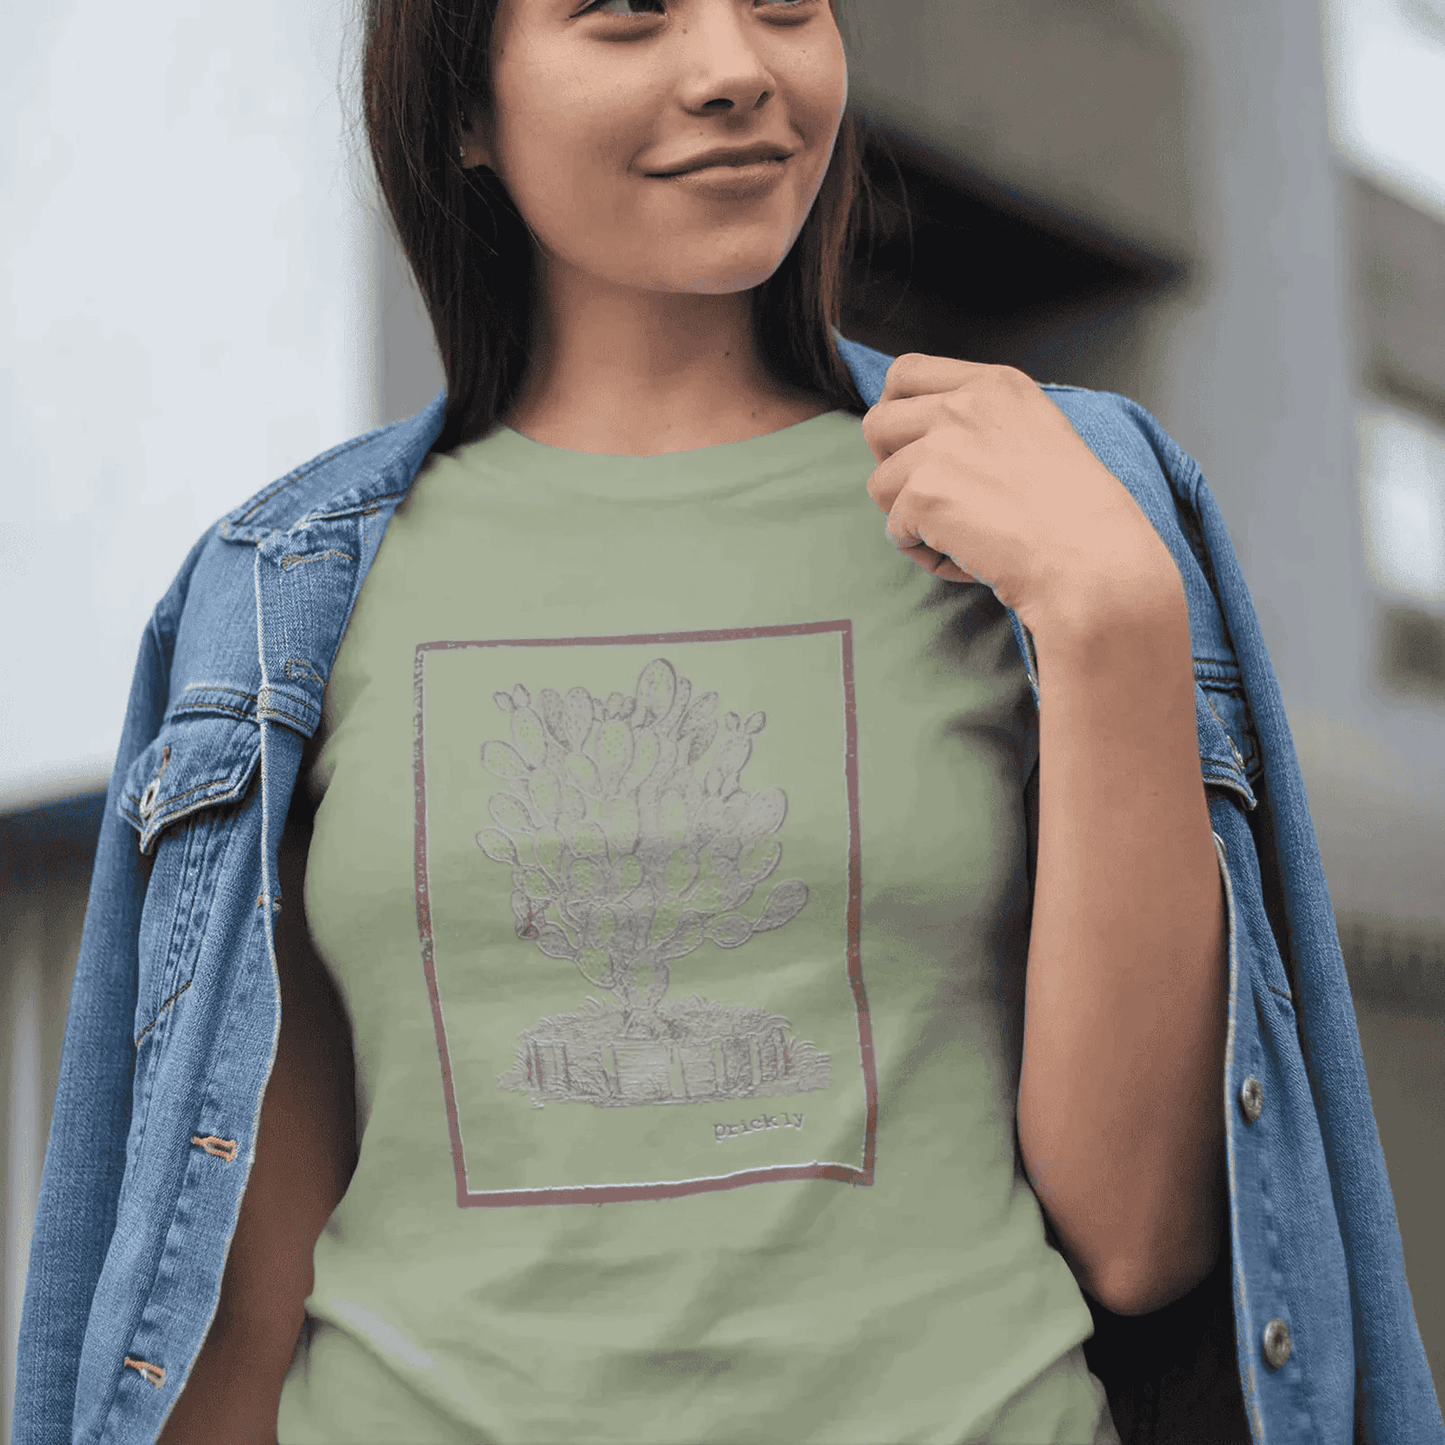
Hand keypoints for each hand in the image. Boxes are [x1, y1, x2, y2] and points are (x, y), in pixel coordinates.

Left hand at [861, 355, 1170, 631]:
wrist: (1091, 558)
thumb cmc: (1076, 512)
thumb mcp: (1037, 431)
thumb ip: (981, 420)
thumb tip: (927, 434)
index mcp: (994, 384)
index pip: (906, 374)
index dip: (898, 414)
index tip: (911, 447)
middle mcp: (962, 405)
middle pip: (877, 423)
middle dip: (890, 463)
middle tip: (926, 497)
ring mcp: (939, 448)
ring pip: (880, 484)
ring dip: (909, 516)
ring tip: (959, 535)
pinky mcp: (923, 494)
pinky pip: (894, 531)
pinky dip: (923, 553)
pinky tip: (966, 558)